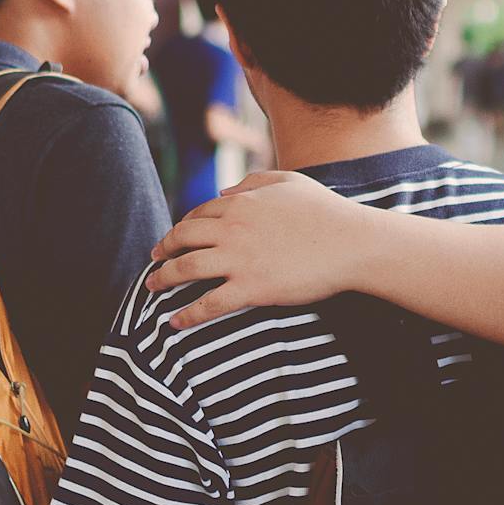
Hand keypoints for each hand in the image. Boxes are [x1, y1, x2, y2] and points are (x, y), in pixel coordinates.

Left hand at [148, 172, 375, 327]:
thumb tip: (225, 190)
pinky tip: (174, 322)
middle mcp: (232, 228)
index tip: (176, 238)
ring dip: (163, 279)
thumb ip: (254, 182)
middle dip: (163, 250)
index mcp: (241, 203)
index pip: (198, 214)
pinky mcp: (250, 288)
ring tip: (151, 288)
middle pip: (182, 238)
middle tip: (154, 261)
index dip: (182, 227)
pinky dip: (187, 315)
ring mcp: (239, 259)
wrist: (351, 243)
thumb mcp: (290, 182)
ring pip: (185, 269)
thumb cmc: (326, 211)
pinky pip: (208, 304)